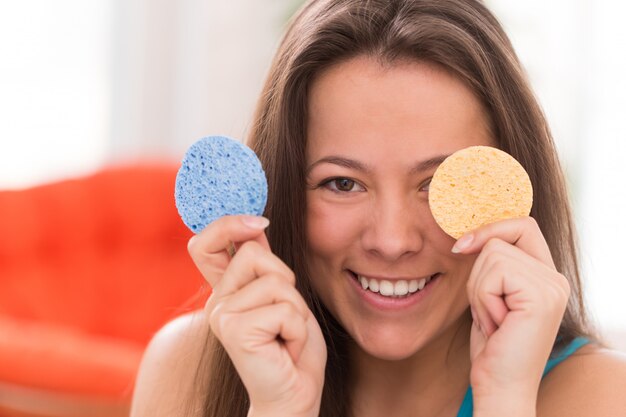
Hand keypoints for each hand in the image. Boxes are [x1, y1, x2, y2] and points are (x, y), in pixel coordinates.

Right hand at [188, 215, 326, 416]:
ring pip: (276, 282)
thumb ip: (266, 266)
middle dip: (286, 280)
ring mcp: (222, 315)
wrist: (294, 395)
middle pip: (254, 251)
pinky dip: (297, 330)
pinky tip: (285, 348)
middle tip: (284, 316)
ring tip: (286, 335)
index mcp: (226, 290)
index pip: (204, 244)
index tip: (259, 222)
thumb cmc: (291, 347)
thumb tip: (256, 224)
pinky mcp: (234, 331)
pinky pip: (284, 310)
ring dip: (296, 310)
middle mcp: (217, 301)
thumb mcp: (283, 297)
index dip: (227, 224)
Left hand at [452, 217, 569, 413]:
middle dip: (478, 275)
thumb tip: (470, 232)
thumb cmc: (491, 345)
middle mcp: (555, 278)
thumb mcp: (489, 295)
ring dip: (479, 291)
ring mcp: (552, 286)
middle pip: (499, 240)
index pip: (521, 225)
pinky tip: (497, 324)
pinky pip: (493, 274)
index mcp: (545, 275)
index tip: (461, 247)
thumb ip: (493, 265)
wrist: (499, 385)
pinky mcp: (541, 296)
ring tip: (493, 320)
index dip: (490, 229)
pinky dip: (483, 299)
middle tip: (489, 311)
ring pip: (492, 255)